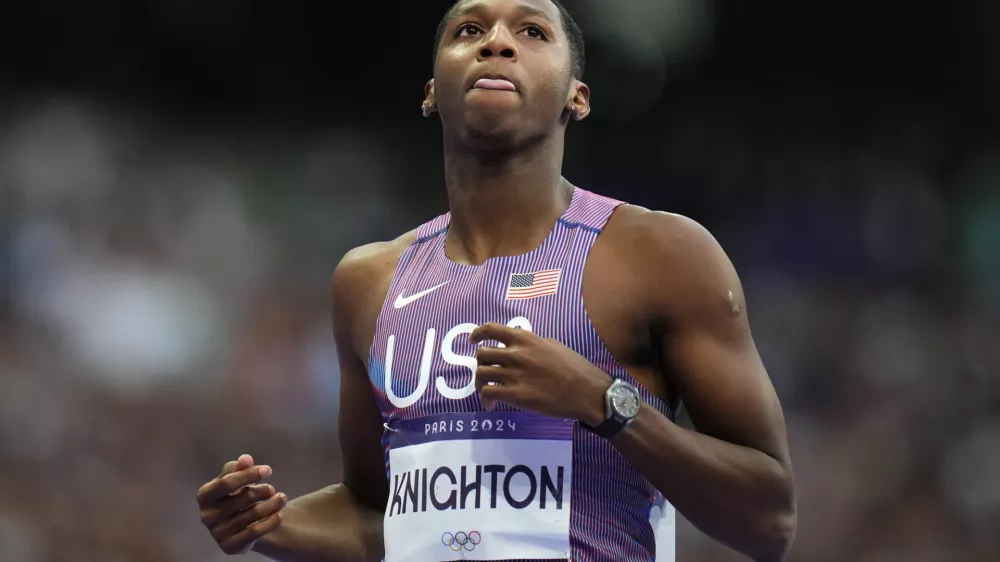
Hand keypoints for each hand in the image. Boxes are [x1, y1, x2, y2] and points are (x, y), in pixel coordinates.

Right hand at [196, 454, 286, 554]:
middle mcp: (206, 515)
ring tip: (282, 498)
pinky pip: (255, 532)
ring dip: (273, 504)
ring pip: (253, 514)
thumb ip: (240, 468)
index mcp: (205, 495)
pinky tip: (279, 514)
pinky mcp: (229, 547)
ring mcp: (217, 533)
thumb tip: (246, 459)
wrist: (240, 526)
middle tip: (272, 489)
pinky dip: (271, 521)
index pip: (227, 482)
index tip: (268, 470)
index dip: (249, 474)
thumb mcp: (236, 480)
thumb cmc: (236, 496)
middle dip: (263, 490)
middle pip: (243, 497)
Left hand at [470, 323, 612, 424]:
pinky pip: (488, 393)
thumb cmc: (575, 367)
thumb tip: (520, 348)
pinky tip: (491, 405)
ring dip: (480, 383)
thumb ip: (532, 344)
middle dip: (481, 364)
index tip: (474, 340)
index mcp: (526, 339)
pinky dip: (485, 399)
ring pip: (481, 374)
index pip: (491, 329)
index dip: (478, 334)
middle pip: (482, 354)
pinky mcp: (515, 395)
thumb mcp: (553, 346)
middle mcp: (516, 354)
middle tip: (487, 373)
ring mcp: (514, 375)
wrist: (587, 392)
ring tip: (487, 391)